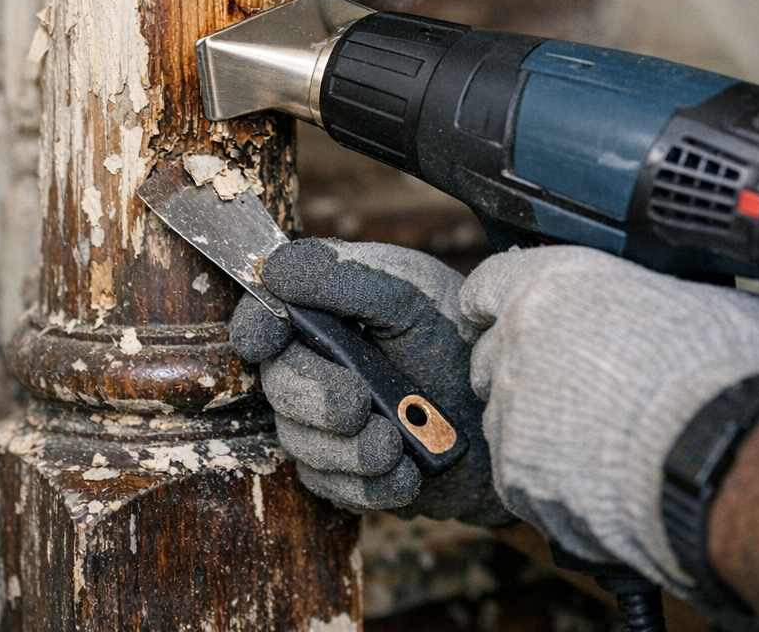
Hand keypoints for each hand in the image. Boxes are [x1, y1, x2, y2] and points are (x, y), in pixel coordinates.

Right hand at [230, 237, 512, 524]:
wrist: (502, 421)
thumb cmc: (456, 342)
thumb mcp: (412, 295)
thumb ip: (347, 277)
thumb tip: (275, 270)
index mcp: (329, 309)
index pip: (266, 312)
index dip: (256, 325)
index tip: (264, 341)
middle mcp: (319, 362)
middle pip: (278, 383)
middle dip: (315, 398)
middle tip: (356, 405)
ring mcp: (327, 422)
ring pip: (299, 442)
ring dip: (349, 449)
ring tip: (397, 445)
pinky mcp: (345, 474)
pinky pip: (332, 488)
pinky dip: (370, 485)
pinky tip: (405, 474)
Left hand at [461, 246, 758, 595]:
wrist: (714, 454)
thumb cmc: (712, 370)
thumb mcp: (694, 296)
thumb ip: (657, 293)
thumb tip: (680, 298)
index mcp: (550, 284)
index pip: (487, 285)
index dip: (494, 303)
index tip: (500, 316)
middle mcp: (517, 341)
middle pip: (488, 355)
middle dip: (517, 368)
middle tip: (566, 384)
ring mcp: (511, 410)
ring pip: (502, 417)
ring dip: (533, 426)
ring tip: (588, 439)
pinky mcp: (517, 473)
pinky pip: (519, 474)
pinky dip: (545, 479)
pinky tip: (590, 479)